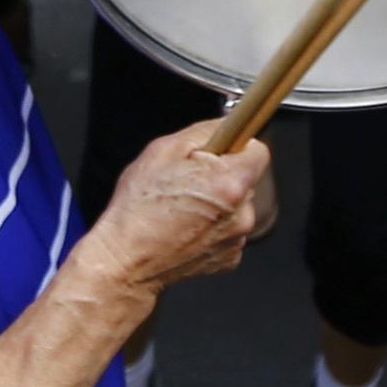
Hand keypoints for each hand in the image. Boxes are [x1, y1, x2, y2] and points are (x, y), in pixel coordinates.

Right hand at [88, 122, 275, 292]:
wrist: (128, 261)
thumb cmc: (139, 210)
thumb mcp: (164, 150)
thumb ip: (205, 132)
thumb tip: (229, 125)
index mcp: (231, 183)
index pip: (258, 150)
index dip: (236, 146)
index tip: (220, 150)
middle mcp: (242, 214)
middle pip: (246, 179)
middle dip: (223, 174)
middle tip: (190, 180)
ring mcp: (237, 239)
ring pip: (237, 206)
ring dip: (218, 202)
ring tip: (183, 207)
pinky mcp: (230, 258)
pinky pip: (229, 230)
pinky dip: (213, 226)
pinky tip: (186, 226)